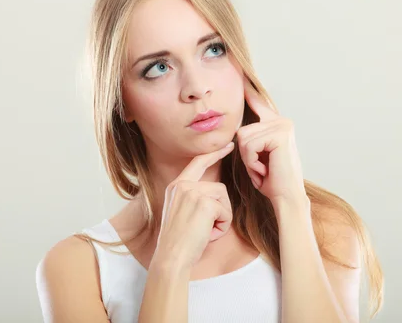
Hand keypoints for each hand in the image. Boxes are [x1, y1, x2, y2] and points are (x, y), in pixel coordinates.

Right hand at [153, 143, 234, 270]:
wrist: (171, 257)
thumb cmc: (179, 242)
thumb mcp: (182, 212)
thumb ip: (194, 198)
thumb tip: (216, 193)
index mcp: (176, 186)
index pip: (198, 162)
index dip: (215, 154)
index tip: (229, 145)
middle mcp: (183, 185)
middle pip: (219, 188)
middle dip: (220, 209)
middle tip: (206, 229)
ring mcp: (193, 192)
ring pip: (224, 199)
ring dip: (221, 219)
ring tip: (204, 231)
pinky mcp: (205, 203)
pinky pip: (226, 212)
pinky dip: (221, 227)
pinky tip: (207, 234)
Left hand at [237, 77, 305, 203]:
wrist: (287, 199)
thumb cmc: (271, 181)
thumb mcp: (256, 156)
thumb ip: (250, 139)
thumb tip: (237, 130)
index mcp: (276, 123)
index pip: (258, 102)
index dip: (248, 88)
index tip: (239, 67)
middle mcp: (281, 121)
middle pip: (242, 129)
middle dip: (245, 154)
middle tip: (262, 168)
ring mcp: (282, 125)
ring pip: (243, 138)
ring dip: (248, 160)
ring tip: (264, 169)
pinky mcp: (280, 134)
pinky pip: (248, 145)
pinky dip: (252, 162)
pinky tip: (266, 170)